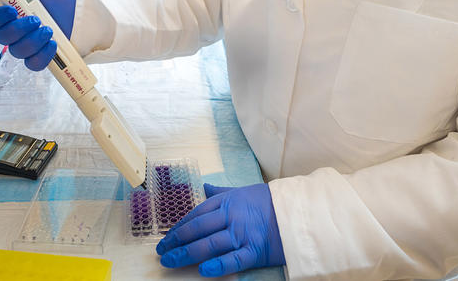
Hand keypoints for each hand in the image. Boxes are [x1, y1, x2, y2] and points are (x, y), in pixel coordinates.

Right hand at [0, 0, 75, 70]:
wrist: (82, 0)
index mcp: (10, 10)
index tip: (12, 10)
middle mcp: (16, 28)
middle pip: (2, 37)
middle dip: (17, 29)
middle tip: (36, 19)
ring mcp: (29, 41)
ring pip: (17, 51)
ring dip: (31, 41)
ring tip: (49, 29)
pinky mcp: (43, 53)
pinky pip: (34, 63)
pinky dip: (41, 56)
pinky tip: (52, 43)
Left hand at [156, 183, 284, 276]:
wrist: (295, 211)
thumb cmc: (266, 201)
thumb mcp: (241, 191)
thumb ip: (221, 192)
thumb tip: (205, 186)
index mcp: (226, 201)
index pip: (196, 214)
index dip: (179, 227)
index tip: (166, 237)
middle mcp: (231, 216)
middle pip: (198, 229)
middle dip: (177, 241)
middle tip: (162, 252)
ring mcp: (242, 234)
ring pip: (210, 244)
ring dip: (187, 254)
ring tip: (170, 261)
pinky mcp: (254, 251)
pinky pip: (233, 260)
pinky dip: (218, 266)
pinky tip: (203, 271)